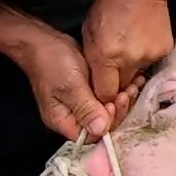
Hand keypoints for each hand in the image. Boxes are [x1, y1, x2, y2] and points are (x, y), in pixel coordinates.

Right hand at [12, 24, 124, 139]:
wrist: (43, 41)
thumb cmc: (50, 61)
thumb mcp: (70, 86)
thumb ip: (86, 108)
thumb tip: (101, 129)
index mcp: (63, 121)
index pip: (91, 135)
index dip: (107, 123)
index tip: (114, 104)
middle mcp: (72, 116)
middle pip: (102, 124)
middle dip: (118, 110)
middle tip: (127, 93)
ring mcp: (81, 104)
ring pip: (107, 111)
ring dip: (121, 100)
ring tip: (132, 86)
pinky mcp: (88, 92)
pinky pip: (106, 97)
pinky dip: (118, 91)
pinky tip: (129, 82)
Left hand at [80, 0, 173, 117]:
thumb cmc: (109, 5)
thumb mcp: (89, 32)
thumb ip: (93, 61)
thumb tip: (97, 83)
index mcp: (106, 56)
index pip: (105, 94)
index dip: (102, 95)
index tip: (101, 88)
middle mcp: (130, 61)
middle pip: (122, 88)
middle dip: (116, 82)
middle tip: (112, 67)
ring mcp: (150, 57)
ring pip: (137, 76)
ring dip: (130, 69)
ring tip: (127, 49)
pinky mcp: (164, 51)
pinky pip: (150, 64)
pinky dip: (144, 58)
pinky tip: (140, 42)